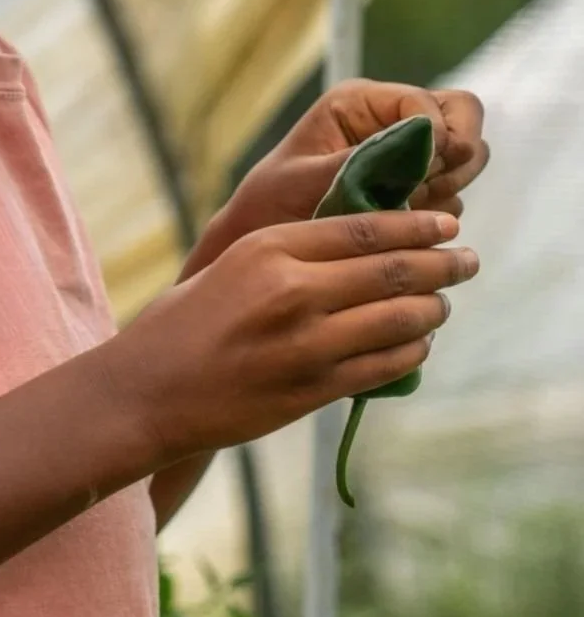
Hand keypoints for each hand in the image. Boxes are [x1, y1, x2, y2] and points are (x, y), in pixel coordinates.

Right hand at [101, 209, 475, 460]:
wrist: (148, 392)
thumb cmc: (184, 323)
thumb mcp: (232, 264)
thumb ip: (291, 253)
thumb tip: (360, 244)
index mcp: (268, 248)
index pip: (363, 227)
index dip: (414, 225)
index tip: (445, 224)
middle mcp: (292, 291)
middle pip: (392, 270)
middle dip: (441, 264)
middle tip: (467, 260)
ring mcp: (306, 345)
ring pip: (398, 320)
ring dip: (431, 310)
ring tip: (441, 304)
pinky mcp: (312, 390)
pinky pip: (383, 366)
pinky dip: (410, 352)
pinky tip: (417, 344)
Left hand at [180, 80, 488, 282]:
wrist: (259, 244)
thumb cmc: (271, 204)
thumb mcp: (309, 179)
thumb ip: (364, 159)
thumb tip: (426, 141)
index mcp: (362, 102)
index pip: (432, 104)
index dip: (439, 137)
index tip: (422, 174)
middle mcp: (390, 120)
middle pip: (464, 119)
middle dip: (454, 158)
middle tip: (421, 191)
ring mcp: (408, 154)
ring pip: (466, 159)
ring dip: (446, 188)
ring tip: (400, 211)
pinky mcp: (415, 188)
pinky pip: (453, 195)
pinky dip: (438, 213)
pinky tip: (398, 226)